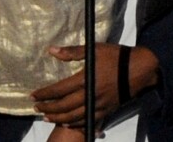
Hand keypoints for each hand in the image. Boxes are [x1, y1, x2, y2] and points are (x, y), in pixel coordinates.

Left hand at [31, 43, 158, 128]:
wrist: (139, 69)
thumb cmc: (115, 56)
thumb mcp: (93, 49)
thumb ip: (72, 52)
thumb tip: (51, 50)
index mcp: (85, 79)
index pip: (59, 90)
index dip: (44, 93)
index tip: (33, 94)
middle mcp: (90, 95)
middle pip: (64, 106)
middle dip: (48, 107)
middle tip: (36, 107)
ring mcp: (98, 105)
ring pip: (73, 117)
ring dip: (58, 118)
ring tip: (47, 116)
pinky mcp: (106, 110)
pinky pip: (87, 121)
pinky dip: (74, 123)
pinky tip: (67, 122)